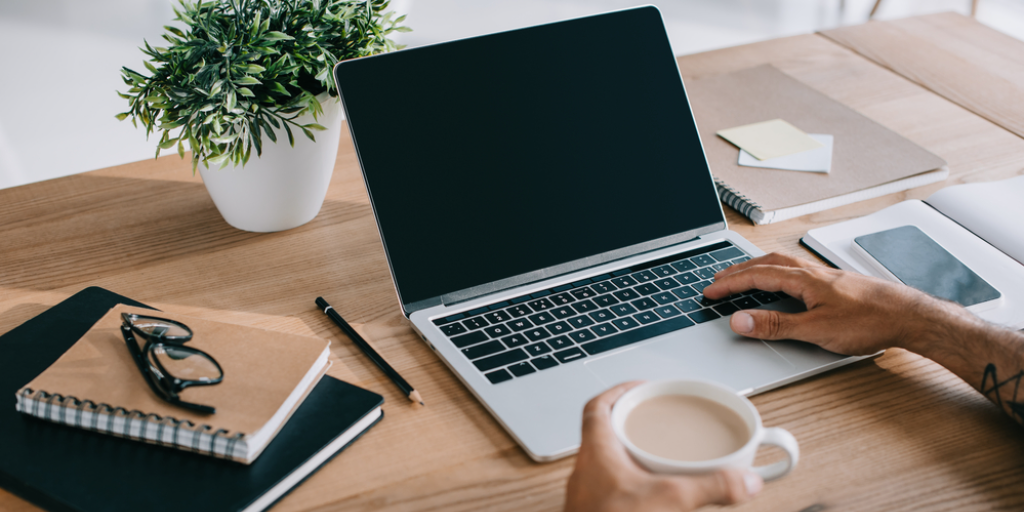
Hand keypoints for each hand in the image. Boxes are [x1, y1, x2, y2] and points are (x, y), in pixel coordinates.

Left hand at [565, 382, 762, 511]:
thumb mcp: (670, 500)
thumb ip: (712, 487)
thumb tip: (746, 480)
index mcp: (596, 452)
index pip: (597, 407)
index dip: (619, 392)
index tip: (642, 389)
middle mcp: (586, 472)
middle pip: (604, 435)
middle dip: (634, 428)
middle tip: (659, 427)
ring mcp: (588, 497)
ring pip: (609, 466)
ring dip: (634, 460)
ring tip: (662, 462)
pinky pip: (613, 493)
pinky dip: (634, 490)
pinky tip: (654, 500)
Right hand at [702, 253, 963, 354]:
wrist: (910, 316)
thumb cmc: (870, 321)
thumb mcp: (815, 330)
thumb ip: (775, 326)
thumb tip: (740, 321)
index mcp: (804, 279)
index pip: (756, 276)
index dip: (730, 283)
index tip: (710, 291)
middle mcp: (813, 272)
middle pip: (767, 264)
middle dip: (739, 270)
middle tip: (718, 279)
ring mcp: (826, 276)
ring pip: (783, 265)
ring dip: (758, 268)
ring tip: (744, 275)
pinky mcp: (837, 284)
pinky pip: (798, 271)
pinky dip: (779, 272)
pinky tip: (785, 283)